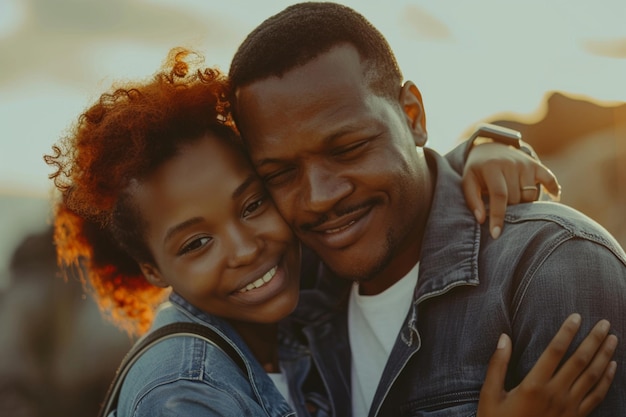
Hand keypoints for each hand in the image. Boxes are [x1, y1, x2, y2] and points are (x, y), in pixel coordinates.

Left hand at [462, 141, 560, 238]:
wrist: (490, 147)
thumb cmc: (478, 171)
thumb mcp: (468, 182)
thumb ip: (473, 200)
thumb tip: (481, 220)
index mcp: (492, 168)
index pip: (499, 195)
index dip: (498, 216)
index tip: (496, 234)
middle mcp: (511, 164)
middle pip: (516, 198)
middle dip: (510, 209)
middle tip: (503, 209)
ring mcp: (525, 164)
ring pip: (531, 195)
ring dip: (525, 204)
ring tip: (514, 203)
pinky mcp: (536, 165)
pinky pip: (550, 179)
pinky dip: (553, 189)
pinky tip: (554, 197)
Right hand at [478, 313, 617, 416]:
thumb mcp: (490, 395)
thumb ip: (497, 364)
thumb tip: (504, 337)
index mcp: (533, 385)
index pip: (555, 351)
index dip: (567, 332)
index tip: (576, 316)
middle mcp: (555, 394)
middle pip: (579, 361)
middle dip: (593, 340)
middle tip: (604, 323)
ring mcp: (568, 407)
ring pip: (592, 377)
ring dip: (604, 356)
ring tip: (612, 338)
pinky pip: (596, 397)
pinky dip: (606, 380)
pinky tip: (612, 367)